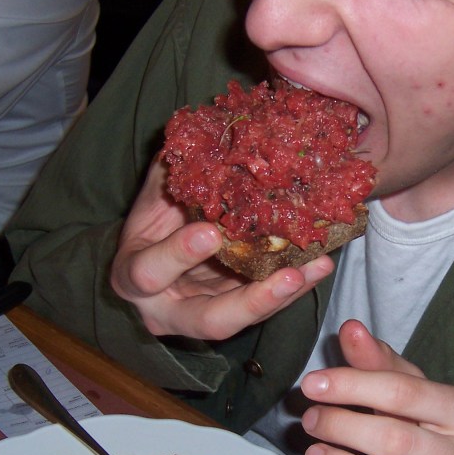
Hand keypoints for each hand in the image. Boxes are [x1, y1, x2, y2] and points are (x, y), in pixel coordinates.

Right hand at [110, 159, 333, 338]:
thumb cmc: (152, 220)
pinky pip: (267, 308)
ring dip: (286, 295)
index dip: (178, 254)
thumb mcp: (154, 196)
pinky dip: (295, 287)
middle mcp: (169, 310)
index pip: (149, 272)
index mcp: (133, 277)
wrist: (157, 252)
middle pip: (212, 321)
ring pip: (248, 318)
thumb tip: (200, 133)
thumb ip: (171, 175)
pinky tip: (319, 264)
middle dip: (253, 301)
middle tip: (289, 275)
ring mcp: (207, 317)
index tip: (210, 231)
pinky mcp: (237, 314)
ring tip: (317, 266)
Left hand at [300, 320, 453, 454]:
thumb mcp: (414, 398)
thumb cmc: (433, 438)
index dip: (353, 384)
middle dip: (343, 426)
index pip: (405, 392)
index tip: (312, 383)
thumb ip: (381, 365)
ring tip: (313, 454)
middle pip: (397, 439)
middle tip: (309, 420)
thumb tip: (350, 328)